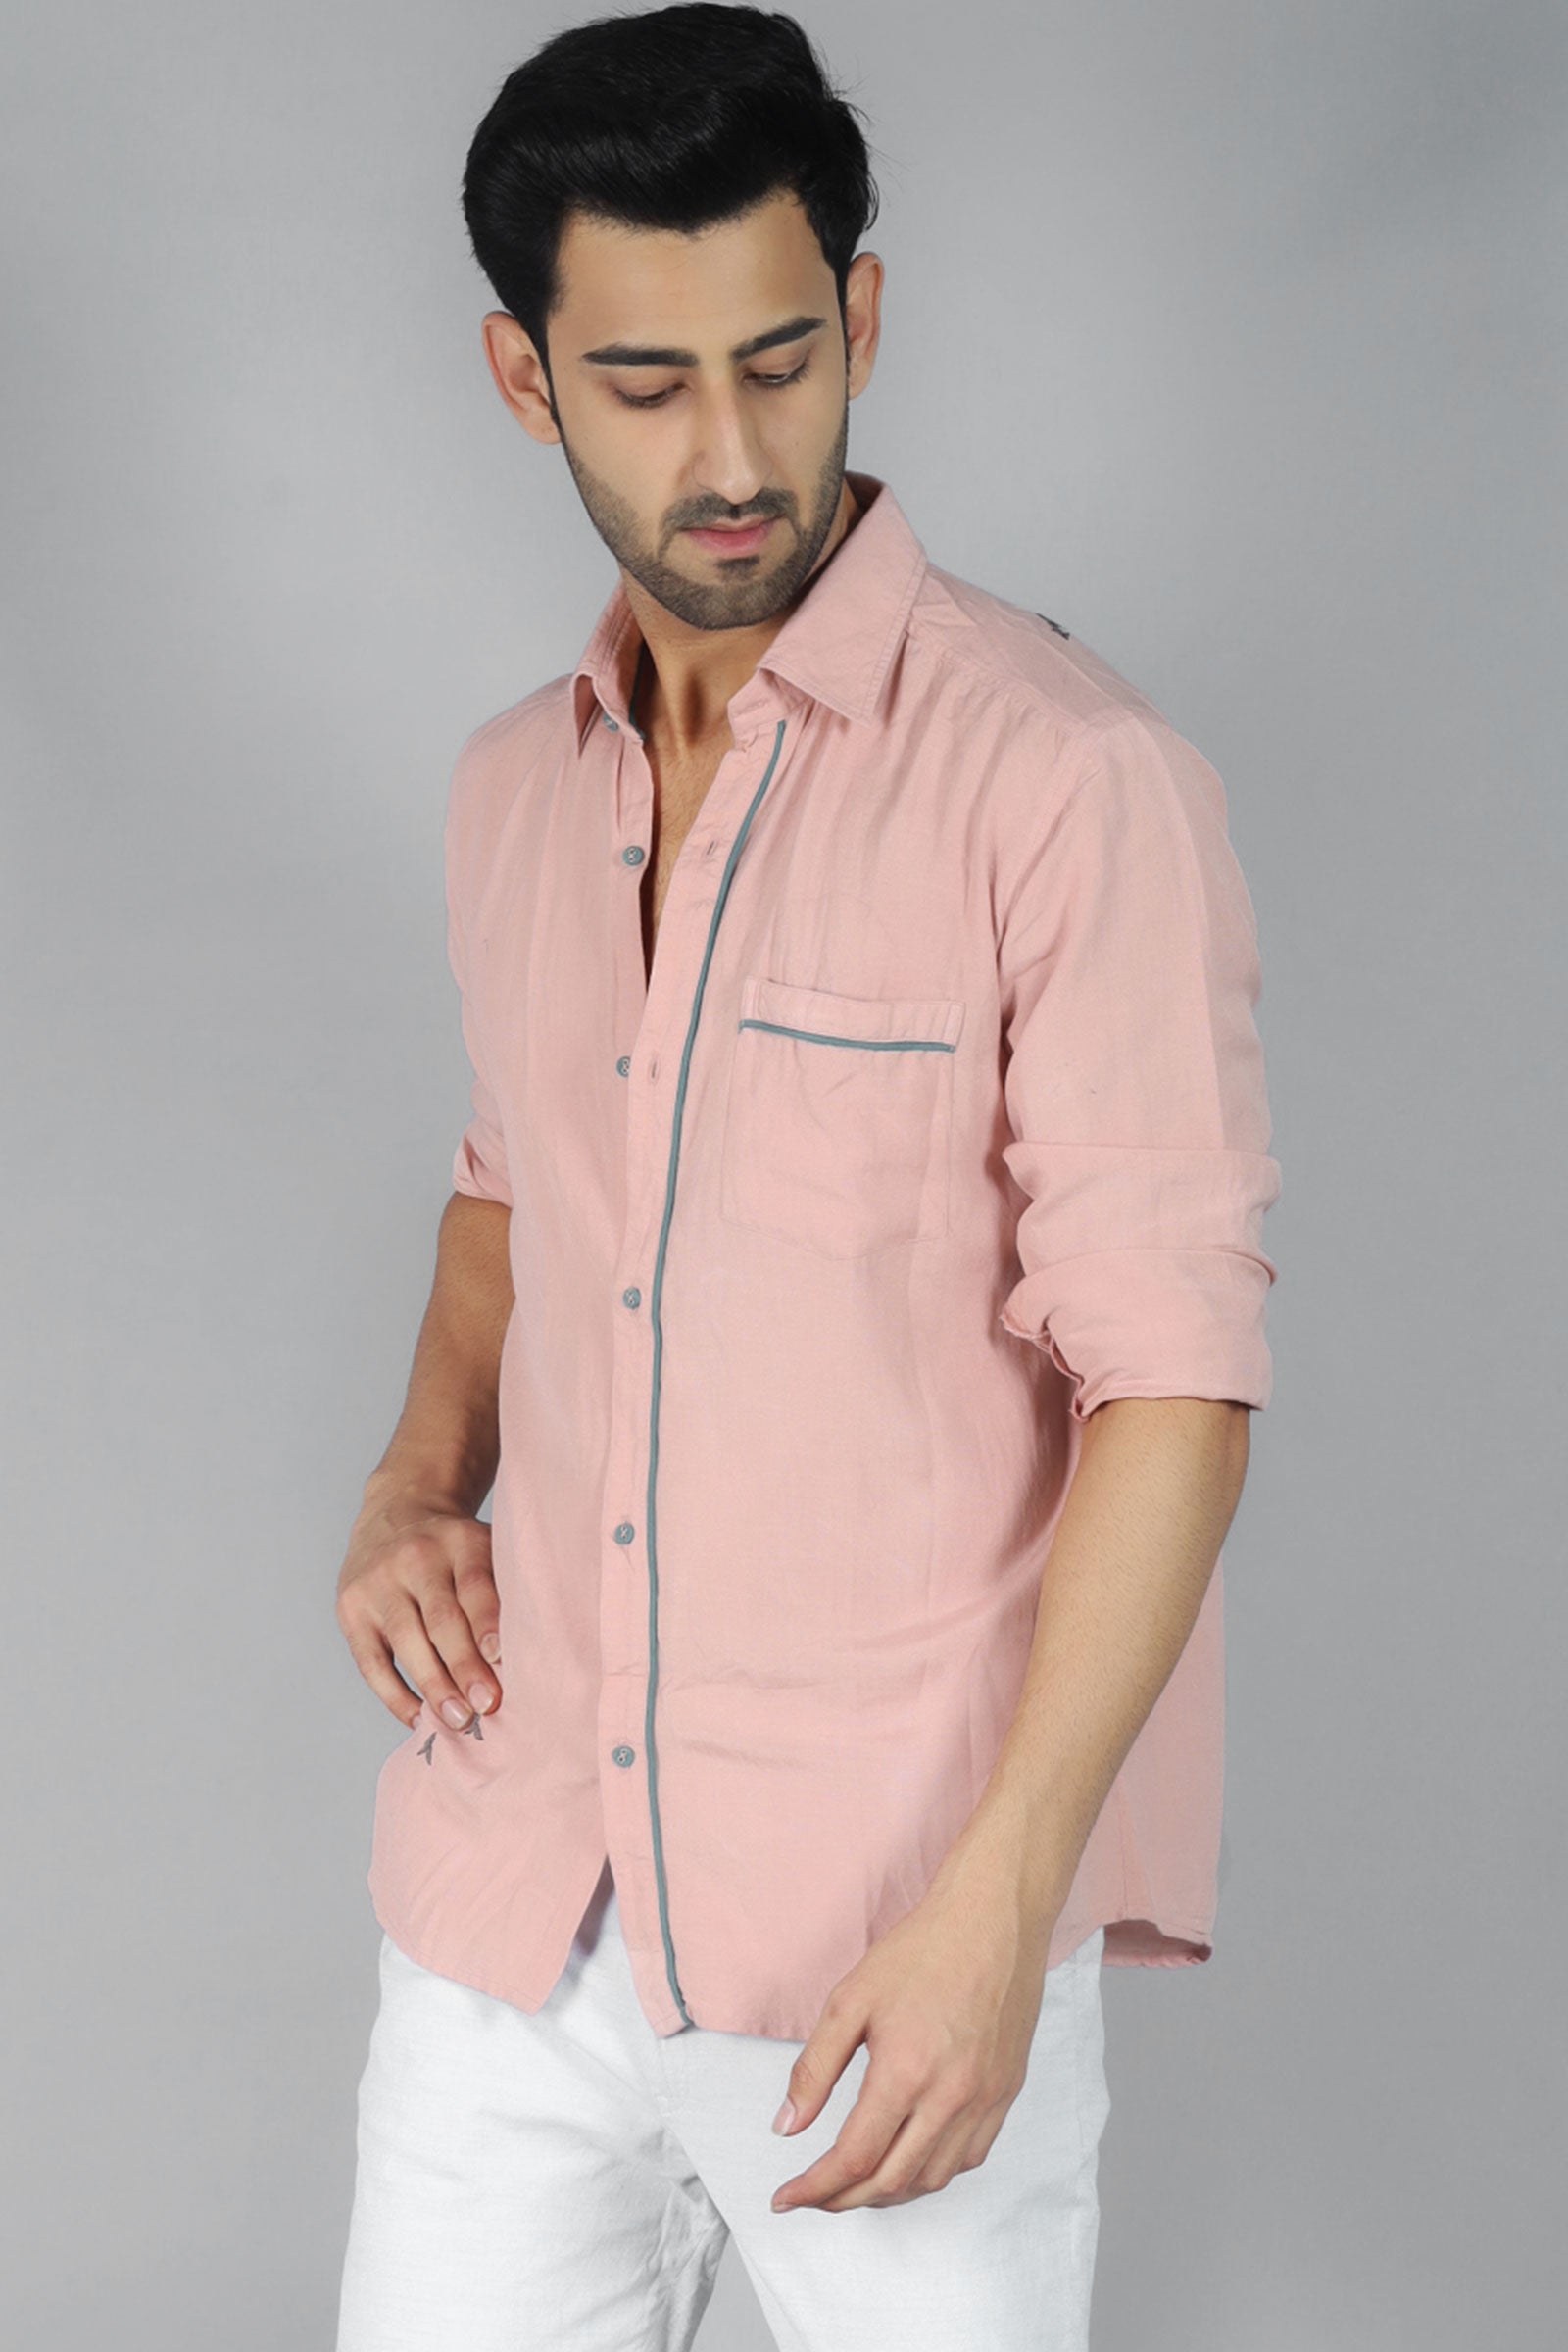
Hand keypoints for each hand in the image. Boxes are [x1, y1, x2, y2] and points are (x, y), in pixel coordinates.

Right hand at [335, 1487, 502, 1731]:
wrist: (396, 1512)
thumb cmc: (455, 1549)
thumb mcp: (483, 1548)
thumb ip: (502, 1590)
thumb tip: (525, 1661)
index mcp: (459, 1541)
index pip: (474, 1583)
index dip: (488, 1623)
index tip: (502, 1661)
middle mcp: (416, 1558)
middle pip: (441, 1619)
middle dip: (464, 1667)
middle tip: (486, 1706)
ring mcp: (378, 1582)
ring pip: (406, 1642)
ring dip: (433, 1686)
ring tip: (458, 1720)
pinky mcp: (350, 1608)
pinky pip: (371, 1661)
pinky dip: (395, 1695)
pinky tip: (419, 1718)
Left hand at [768, 1856, 1054, 2213]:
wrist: (992, 1919)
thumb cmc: (922, 1951)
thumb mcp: (850, 2000)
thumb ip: (815, 2069)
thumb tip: (786, 2126)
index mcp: (905, 2072)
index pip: (852, 2159)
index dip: (813, 2188)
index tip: (786, 2197)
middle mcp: (950, 2097)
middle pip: (890, 2182)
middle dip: (843, 2201)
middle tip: (813, 2196)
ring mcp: (984, 2100)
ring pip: (931, 2180)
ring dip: (887, 2193)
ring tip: (855, 2183)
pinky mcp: (1006, 2094)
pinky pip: (968, 2159)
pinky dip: (931, 2173)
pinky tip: (909, 2158)